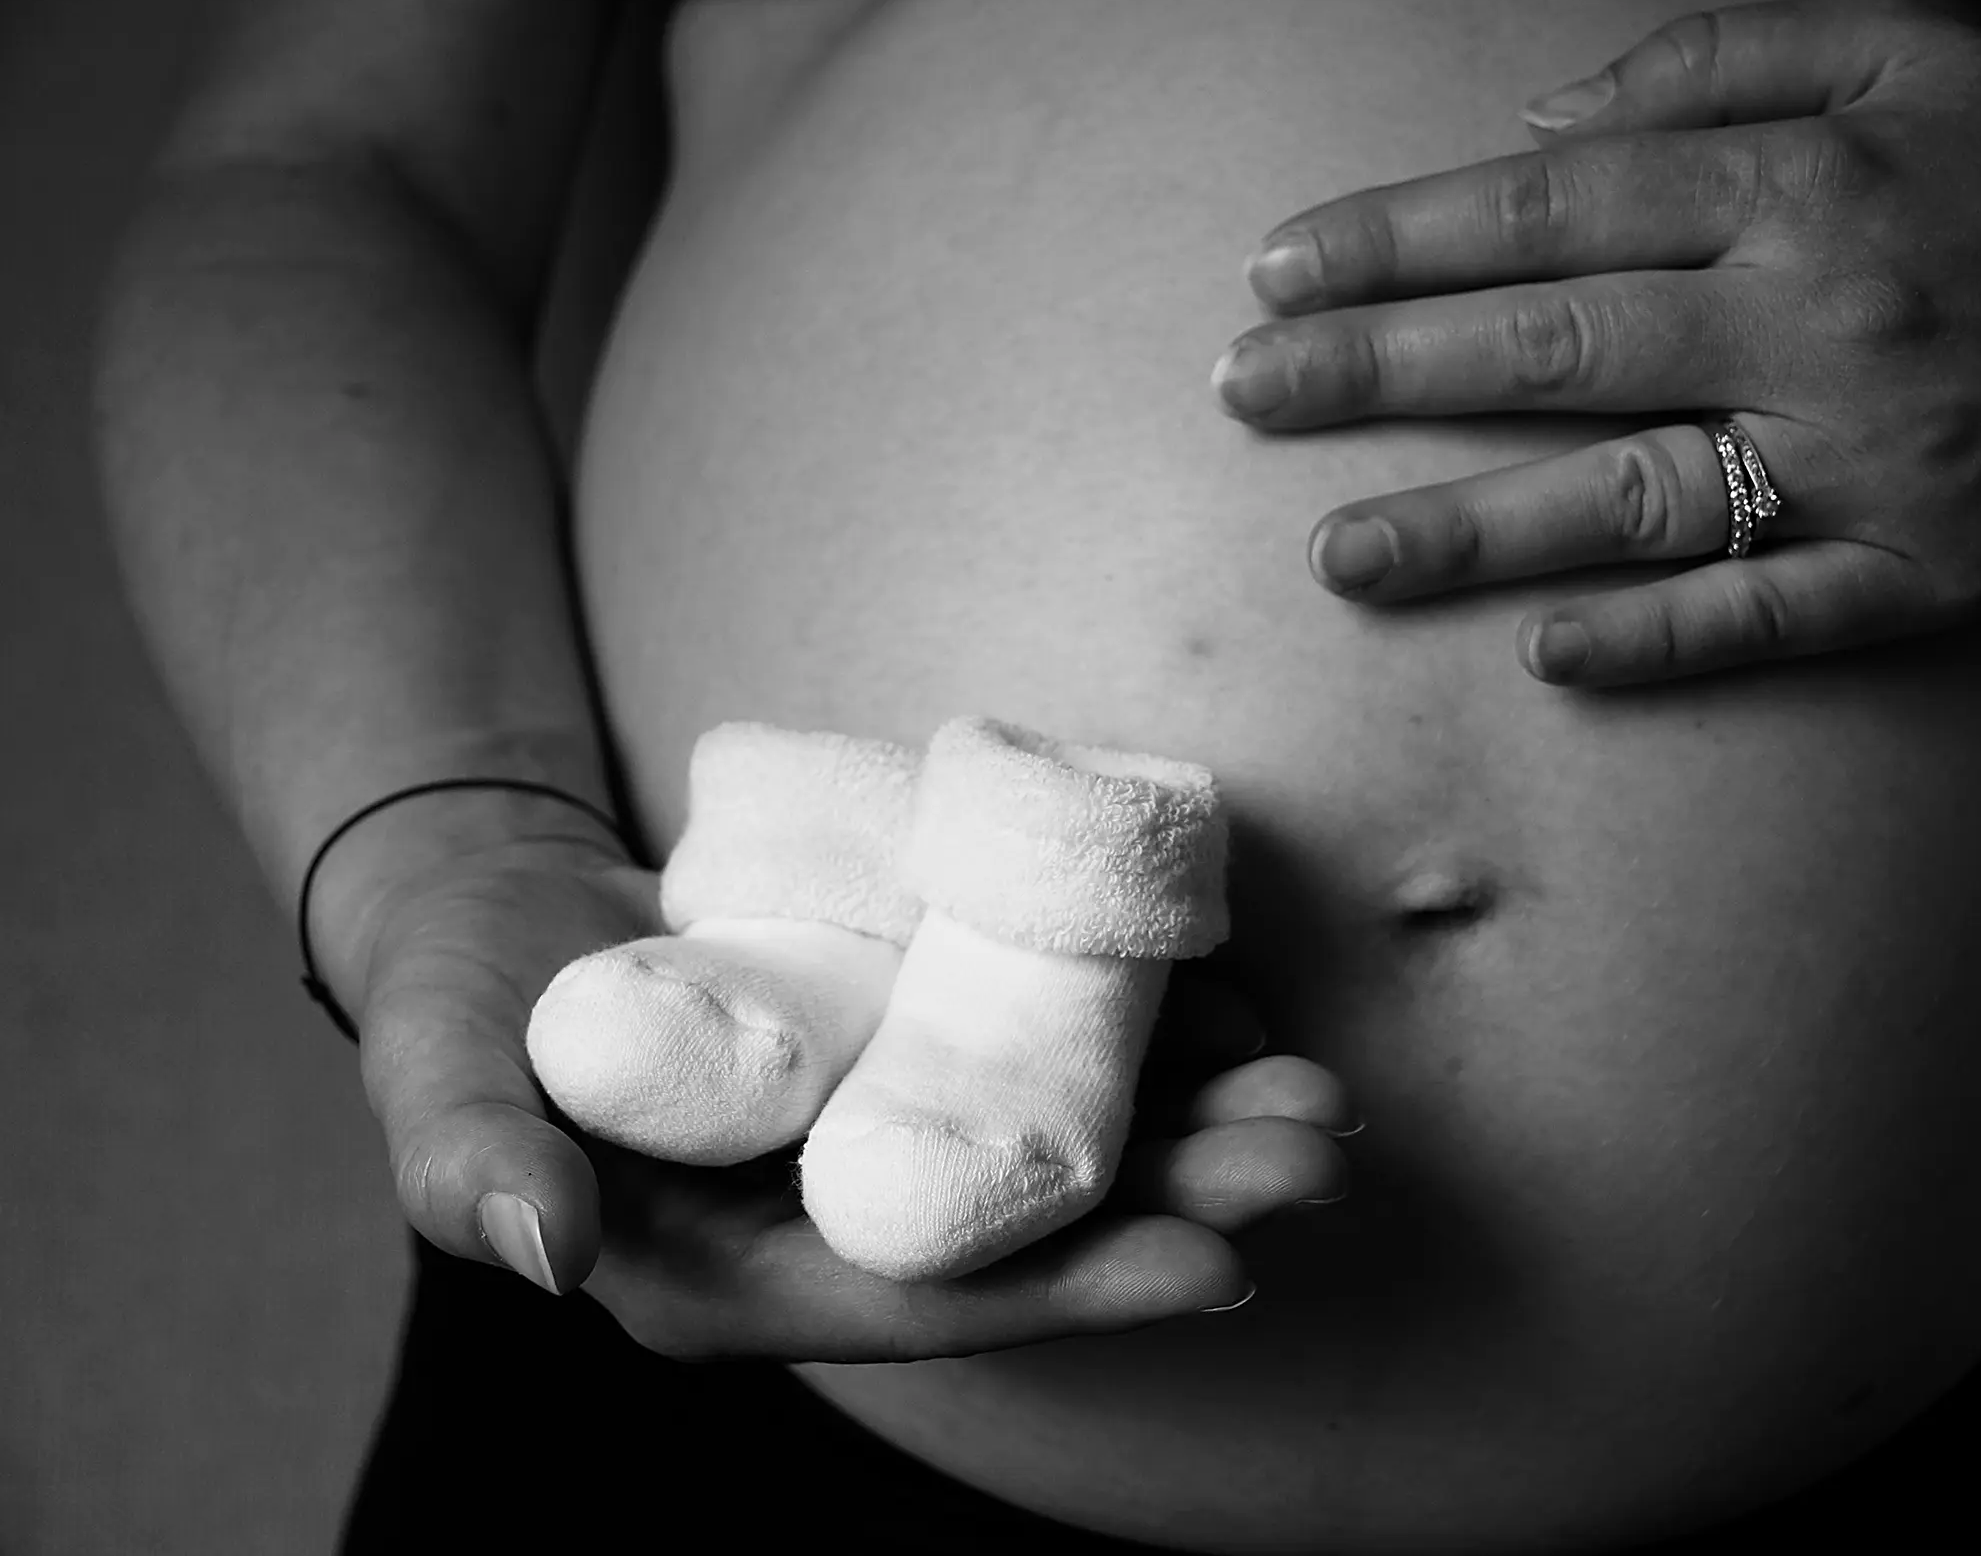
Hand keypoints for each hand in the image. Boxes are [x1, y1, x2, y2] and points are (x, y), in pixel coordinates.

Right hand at [348, 835, 1353, 1360]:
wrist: (502, 903)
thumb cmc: (462, 998)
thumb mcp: (441, 1072)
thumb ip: (474, 1165)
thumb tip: (551, 1252)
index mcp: (737, 1279)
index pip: (923, 1302)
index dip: (1070, 1293)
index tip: (1213, 1266)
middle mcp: (838, 1223)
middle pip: (1031, 1237)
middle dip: (1182, 1203)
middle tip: (1311, 1155)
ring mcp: (891, 1131)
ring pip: (1065, 1148)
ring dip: (1195, 1124)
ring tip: (1313, 1091)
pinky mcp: (920, 1043)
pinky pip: (1047, 1052)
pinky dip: (1142, 1033)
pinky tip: (1235, 1004)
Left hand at [1215, 0, 1980, 683]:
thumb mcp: (1907, 56)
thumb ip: (1716, 66)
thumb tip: (1544, 125)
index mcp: (1803, 187)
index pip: (1551, 211)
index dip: (1401, 239)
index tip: (1280, 268)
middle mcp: (1818, 323)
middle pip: (1555, 349)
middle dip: (1379, 370)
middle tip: (1246, 393)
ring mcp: (1868, 462)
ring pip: (1632, 500)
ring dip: (1471, 529)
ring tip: (1336, 552)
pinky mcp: (1924, 575)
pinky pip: (1767, 615)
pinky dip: (1656, 637)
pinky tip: (1544, 653)